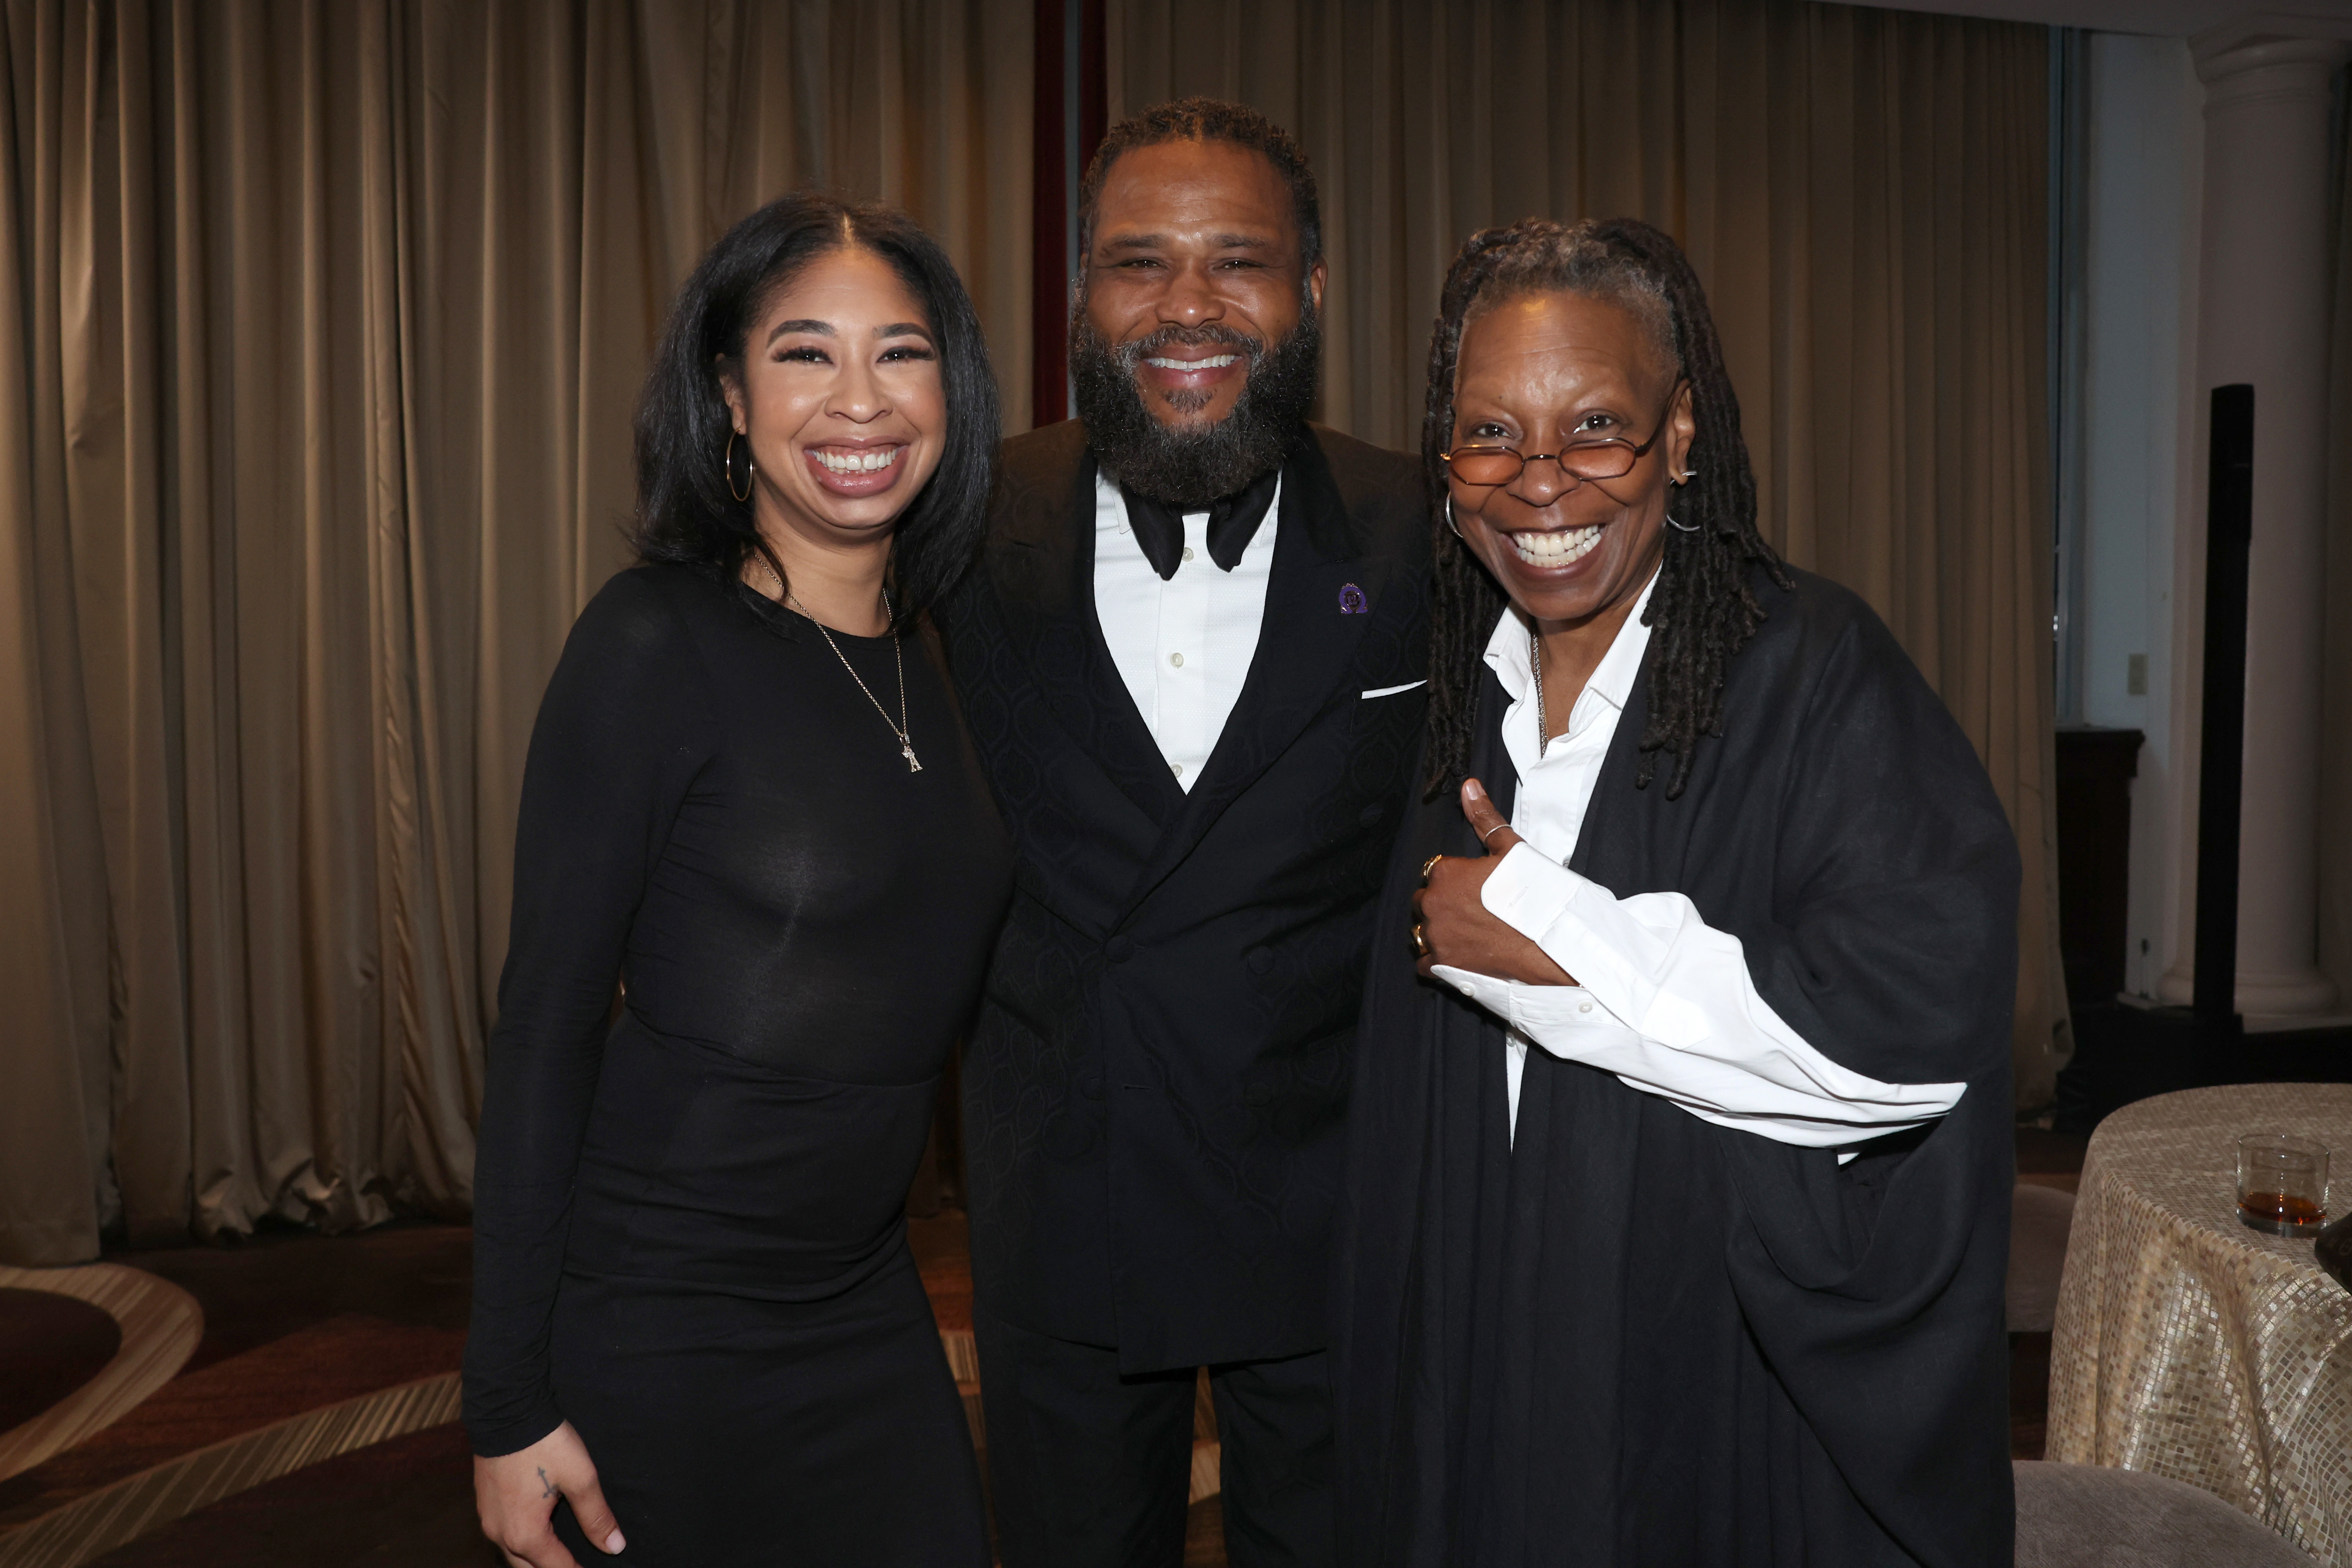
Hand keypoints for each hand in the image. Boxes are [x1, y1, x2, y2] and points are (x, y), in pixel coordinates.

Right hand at [474, 1422, 625, 1567]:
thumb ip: (596, 1517)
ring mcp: (489, 1519)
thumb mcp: (581, 1479)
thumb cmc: (545, 1444)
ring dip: (535, 1560)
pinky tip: (538, 1531)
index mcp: (525, 1534)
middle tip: (576, 1564)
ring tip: (559, 1554)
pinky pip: (504, 1534)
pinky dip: (522, 1542)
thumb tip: (615, 1547)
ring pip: (513, 1554)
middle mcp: (501, 1534)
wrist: (506, 1410)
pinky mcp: (485, 1503)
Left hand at [1412, 778, 1575, 986]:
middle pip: (1424, 901)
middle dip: (1442, 903)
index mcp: (1445, 872)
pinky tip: (1459, 953)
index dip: (1454, 879)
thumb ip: (1484, 817)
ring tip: (1467, 931)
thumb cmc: (1533, 896)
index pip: (1435, 872)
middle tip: (1473, 910)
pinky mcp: (1442, 963)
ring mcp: (1435, 935)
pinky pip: (1425, 962)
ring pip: (1422, 930)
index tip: (1473, 887)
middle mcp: (1432, 902)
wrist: (1547, 944)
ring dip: (1438, 930)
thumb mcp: (1511, 848)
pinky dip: (1437, 959)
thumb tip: (1469, 787)